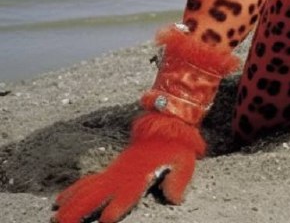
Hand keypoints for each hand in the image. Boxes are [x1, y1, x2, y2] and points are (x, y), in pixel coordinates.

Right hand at [52, 113, 204, 222]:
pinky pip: (88, 182)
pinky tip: (59, 200)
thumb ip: (178, 180)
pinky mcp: (110, 171)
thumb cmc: (175, 148)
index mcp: (140, 176)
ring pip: (87, 190)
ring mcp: (114, 174)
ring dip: (71, 205)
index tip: (106, 219)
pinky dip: (72, 192)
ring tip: (55, 218)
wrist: (165, 127)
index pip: (126, 195)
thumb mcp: (184, 162)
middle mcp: (122, 177)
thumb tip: (175, 198)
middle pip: (97, 195)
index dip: (117, 208)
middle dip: (81, 210)